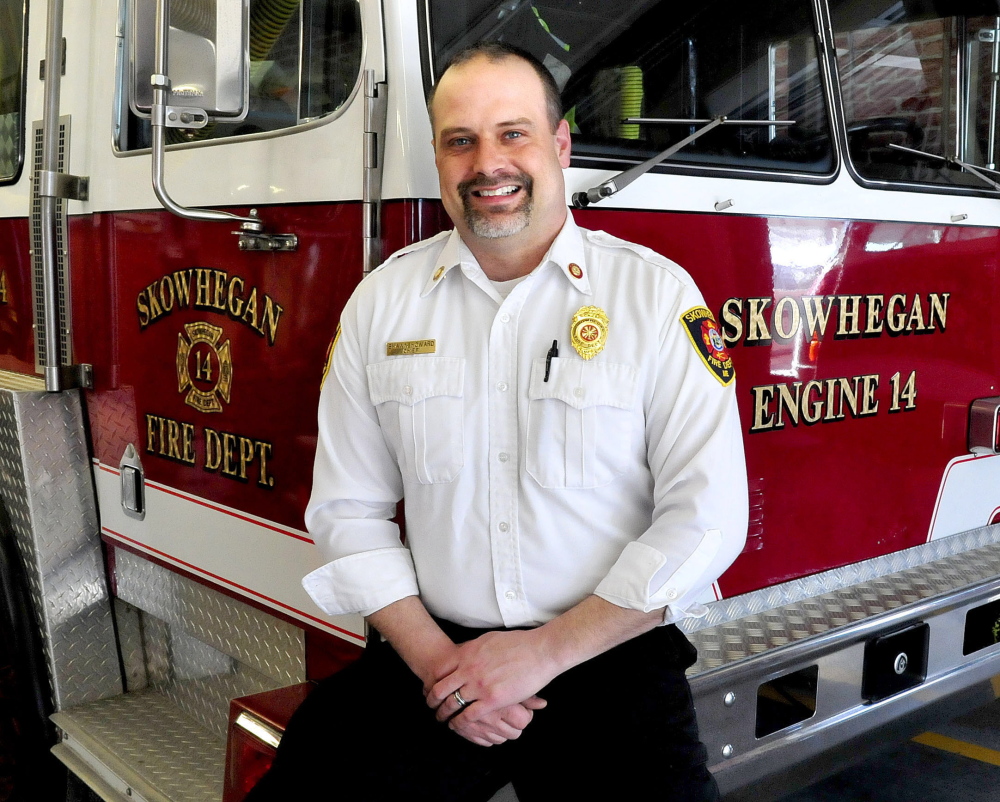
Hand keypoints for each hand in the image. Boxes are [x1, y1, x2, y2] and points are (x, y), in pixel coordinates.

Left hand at [365, 600, 543, 745]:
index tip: (430, 688)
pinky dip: (459, 723)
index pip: (439, 670)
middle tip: (431, 707)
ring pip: (451, 704)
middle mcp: (469, 669)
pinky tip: (457, 726)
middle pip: (440, 689)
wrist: (540, 651)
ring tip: (442, 719)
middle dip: (432, 701)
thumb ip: (472, 649)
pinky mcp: (492, 700)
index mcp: (467, 653)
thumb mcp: (488, 640)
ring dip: (444, 714)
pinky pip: (468, 716)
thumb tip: (462, 652)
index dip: (431, 681)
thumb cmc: (518, 643)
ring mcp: (479, 685)